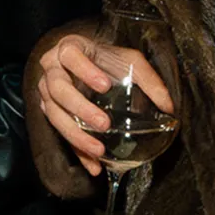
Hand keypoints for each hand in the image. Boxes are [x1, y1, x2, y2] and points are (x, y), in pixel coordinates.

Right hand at [34, 34, 172, 177]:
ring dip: (76, 134)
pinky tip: (94, 165)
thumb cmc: (107, 59)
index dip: (84, 70)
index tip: (104, 86)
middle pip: (58, 88)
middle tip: (103, 123)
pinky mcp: (50, 112)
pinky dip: (78, 152)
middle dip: (80, 108)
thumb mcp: (130, 61)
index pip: (70, 56)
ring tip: (98, 149)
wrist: (88, 63)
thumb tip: (168, 107)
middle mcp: (52, 70)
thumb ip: (149, 80)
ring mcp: (46, 92)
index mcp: (69, 49)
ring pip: (54, 114)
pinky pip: (61, 134)